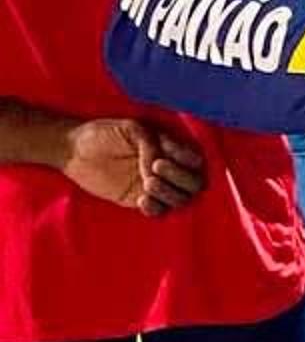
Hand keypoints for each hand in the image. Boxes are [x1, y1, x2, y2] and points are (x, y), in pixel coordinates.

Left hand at [62, 117, 205, 216]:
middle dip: (179, 177)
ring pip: (179, 199)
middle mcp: (166, 168)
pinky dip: (155, 208)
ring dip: (168, 193)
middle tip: (155, 168)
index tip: (166, 156)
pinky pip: (158, 211)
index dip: (188, 160)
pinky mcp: (137, 200)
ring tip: (147, 184)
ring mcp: (153, 186)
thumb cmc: (101, 134)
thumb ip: (151, 144)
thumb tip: (159, 165)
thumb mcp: (130, 130)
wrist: (73, 151)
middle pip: (193, 183)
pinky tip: (142, 200)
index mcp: (168, 147)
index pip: (194, 159)